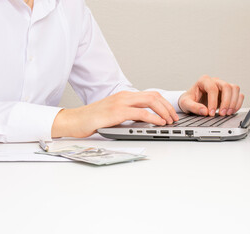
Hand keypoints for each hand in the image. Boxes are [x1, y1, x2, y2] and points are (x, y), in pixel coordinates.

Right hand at [52, 91, 178, 137]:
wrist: (75, 120)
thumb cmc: (93, 119)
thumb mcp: (114, 113)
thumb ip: (128, 113)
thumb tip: (144, 120)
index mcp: (125, 96)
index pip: (150, 95)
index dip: (164, 104)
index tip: (170, 113)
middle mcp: (124, 96)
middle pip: (153, 96)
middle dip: (167, 107)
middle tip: (174, 118)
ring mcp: (121, 103)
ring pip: (150, 102)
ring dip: (163, 111)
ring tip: (169, 121)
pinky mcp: (117, 112)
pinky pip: (141, 113)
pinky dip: (154, 117)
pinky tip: (159, 123)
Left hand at [178, 75, 243, 116]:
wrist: (191, 101)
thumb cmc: (188, 100)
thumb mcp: (185, 104)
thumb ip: (193, 107)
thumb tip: (204, 111)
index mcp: (203, 81)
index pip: (212, 88)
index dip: (213, 101)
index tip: (210, 113)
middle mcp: (215, 81)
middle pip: (226, 86)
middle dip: (226, 102)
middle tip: (221, 114)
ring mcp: (222, 86)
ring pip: (234, 89)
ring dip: (233, 102)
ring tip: (227, 113)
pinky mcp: (228, 93)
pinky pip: (238, 95)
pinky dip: (237, 103)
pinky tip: (231, 111)